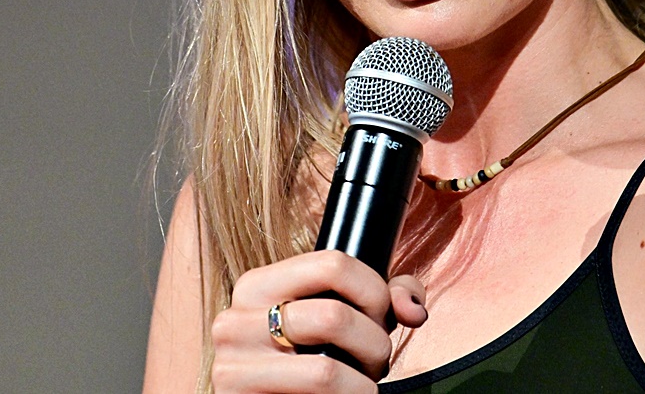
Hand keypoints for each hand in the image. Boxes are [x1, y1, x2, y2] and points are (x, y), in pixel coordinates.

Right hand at [211, 250, 426, 392]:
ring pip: (326, 370)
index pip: (333, 263)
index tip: (380, 315)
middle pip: (335, 317)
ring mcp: (231, 366)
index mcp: (258, 286)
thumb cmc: (303, 364)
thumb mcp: (335, 320)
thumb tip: (413, 310)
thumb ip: (381, 299)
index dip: (374, 291)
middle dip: (374, 344)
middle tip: (376, 361)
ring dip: (363, 382)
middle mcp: (235, 320)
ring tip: (362, 386)